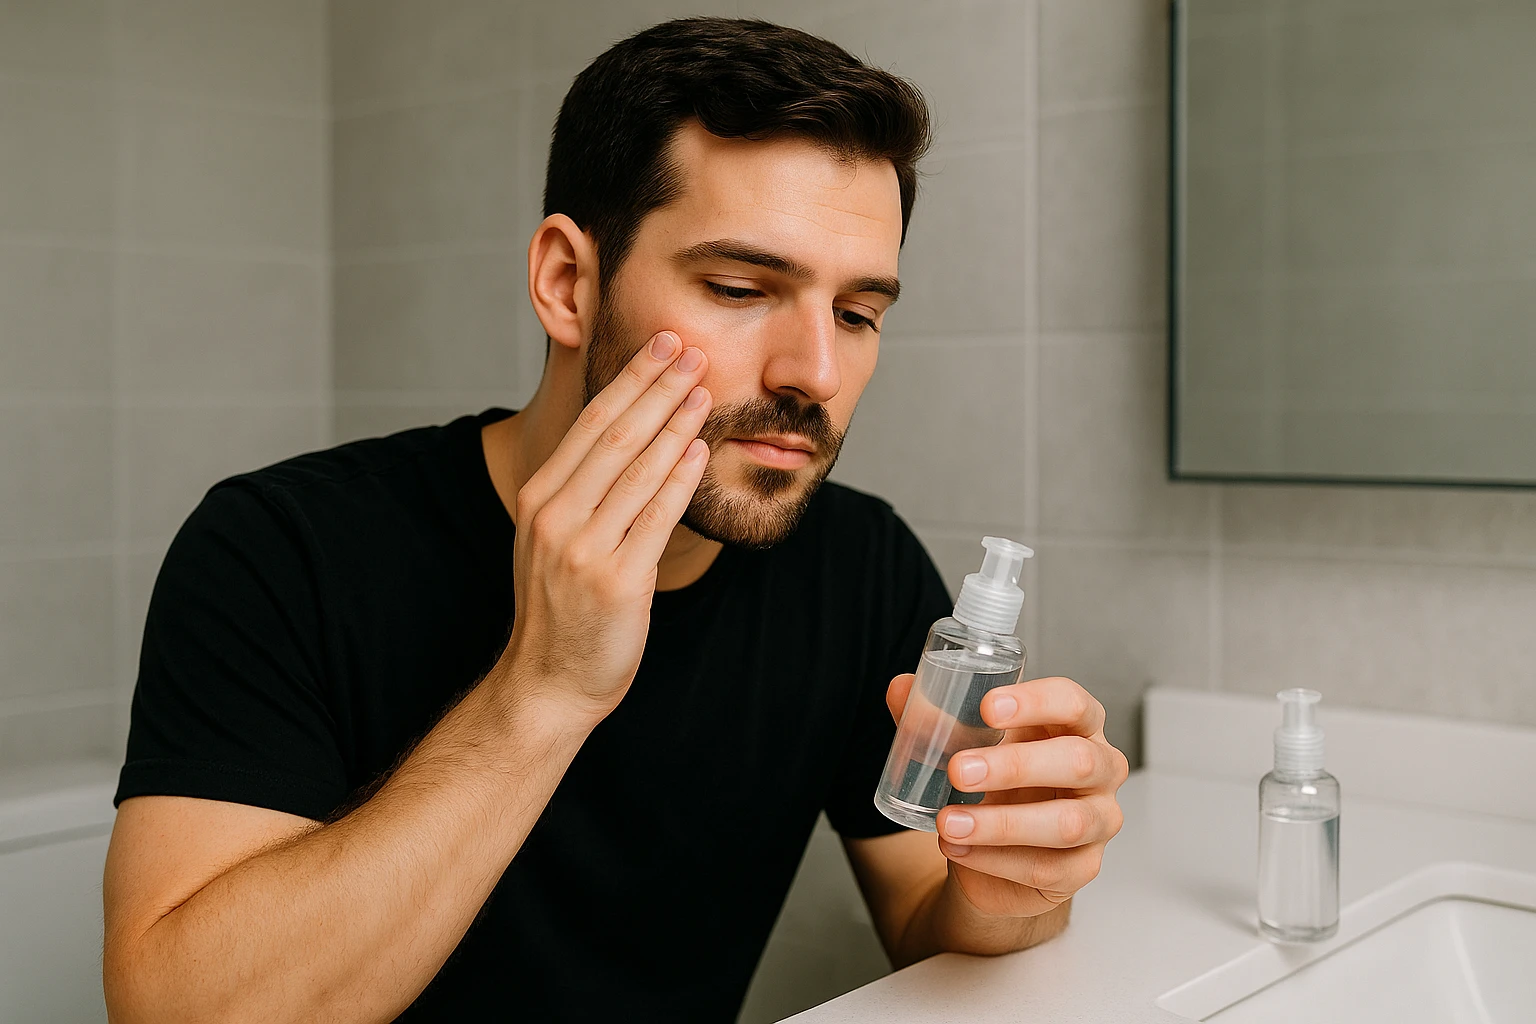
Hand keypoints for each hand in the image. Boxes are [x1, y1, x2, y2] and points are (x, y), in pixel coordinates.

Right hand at [500, 331, 711, 719]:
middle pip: (614, 436)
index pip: (590, 423)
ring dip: (675, 425)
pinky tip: (700, 452)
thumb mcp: (554, 538)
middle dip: (657, 387)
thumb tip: (632, 432)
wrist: (549, 682)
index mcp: (539, 499)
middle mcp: (555, 517)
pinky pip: (655, 519)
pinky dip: (679, 481)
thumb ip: (583, 489)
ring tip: (705, 390)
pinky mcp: (616, 581)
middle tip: (691, 350)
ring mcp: (583, 549)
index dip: (630, 380)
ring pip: (637, 471)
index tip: (661, 345)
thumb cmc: (562, 608)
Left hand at [885, 674, 1129, 918]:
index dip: (1037, 702)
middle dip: (1015, 765)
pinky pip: (1046, 868)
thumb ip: (934, 718)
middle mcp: (1100, 769)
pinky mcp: (1082, 868)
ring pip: (1067, 823)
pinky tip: (957, 849)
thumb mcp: (965, 744)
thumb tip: (900, 689)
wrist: (994, 850)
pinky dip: (995, 860)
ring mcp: (1099, 821)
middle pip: (1078, 761)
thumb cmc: (994, 781)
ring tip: (948, 822)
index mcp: (1076, 725)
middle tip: (958, 769)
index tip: (988, 706)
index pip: (1073, 703)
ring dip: (1001, 824)